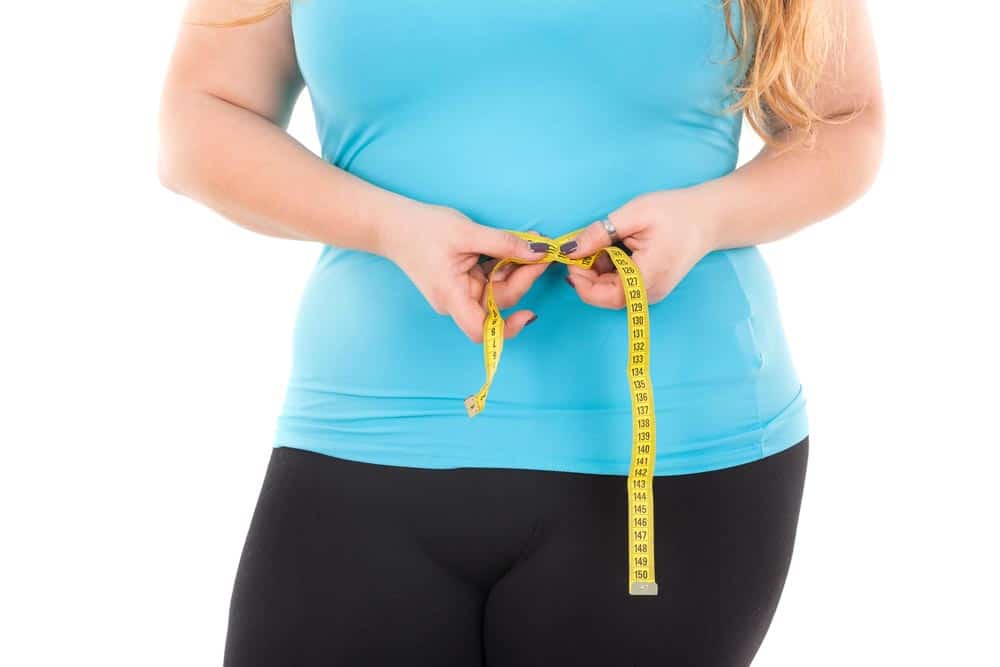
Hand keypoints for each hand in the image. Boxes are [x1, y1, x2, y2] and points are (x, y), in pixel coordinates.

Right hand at [379, 202, 552, 341]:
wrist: (392, 224)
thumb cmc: (422, 229)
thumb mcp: (466, 232)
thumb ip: (503, 243)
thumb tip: (536, 251)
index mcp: (452, 296)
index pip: (482, 330)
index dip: (508, 328)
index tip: (531, 312)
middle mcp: (456, 301)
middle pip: (499, 302)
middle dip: (523, 277)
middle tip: (542, 251)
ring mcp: (460, 293)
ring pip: (498, 289)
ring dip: (517, 269)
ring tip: (530, 243)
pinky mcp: (463, 282)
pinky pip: (490, 279)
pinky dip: (504, 265)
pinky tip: (514, 247)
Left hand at [560, 188, 719, 307]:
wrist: (711, 218)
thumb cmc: (677, 213)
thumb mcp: (635, 213)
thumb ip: (600, 232)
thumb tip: (571, 249)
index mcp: (645, 279)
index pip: (599, 295)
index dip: (579, 279)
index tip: (573, 254)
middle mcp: (648, 294)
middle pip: (602, 295)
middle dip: (587, 272)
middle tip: (586, 242)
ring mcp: (651, 293)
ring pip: (610, 290)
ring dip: (598, 269)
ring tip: (606, 240)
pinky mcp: (651, 287)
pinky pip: (621, 285)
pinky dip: (611, 268)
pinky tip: (617, 246)